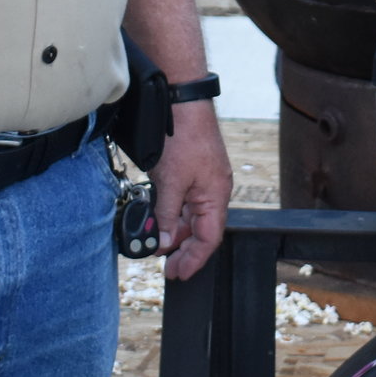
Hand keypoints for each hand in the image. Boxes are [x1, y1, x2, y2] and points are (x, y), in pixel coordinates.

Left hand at [152, 107, 231, 278]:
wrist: (183, 102)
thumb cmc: (185, 137)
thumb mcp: (171, 182)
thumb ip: (166, 215)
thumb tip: (162, 241)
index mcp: (216, 196)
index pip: (209, 238)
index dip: (194, 259)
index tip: (179, 273)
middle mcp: (214, 191)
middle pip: (201, 230)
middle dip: (184, 250)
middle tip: (167, 267)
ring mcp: (204, 181)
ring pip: (192, 216)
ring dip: (176, 232)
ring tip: (159, 246)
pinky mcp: (194, 171)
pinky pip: (186, 201)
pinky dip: (174, 214)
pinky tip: (160, 220)